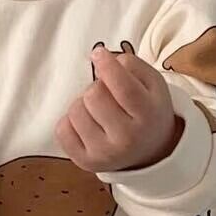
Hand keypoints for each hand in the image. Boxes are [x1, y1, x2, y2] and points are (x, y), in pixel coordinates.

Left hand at [55, 42, 182, 173]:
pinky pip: (62, 129)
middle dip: (97, 87)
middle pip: (93, 95)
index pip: (122, 86)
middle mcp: (127, 138)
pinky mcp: (85, 161)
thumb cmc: (147, 110)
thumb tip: (101, 60)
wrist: (150, 151)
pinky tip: (87, 124)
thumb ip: (131, 65)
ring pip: (75, 110)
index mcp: (147, 115)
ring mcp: (104, 153)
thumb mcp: (153, 84)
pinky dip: (70, 121)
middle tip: (107, 94)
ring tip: (99, 111)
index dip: (107, 65)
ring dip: (83, 104)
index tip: (99, 55)